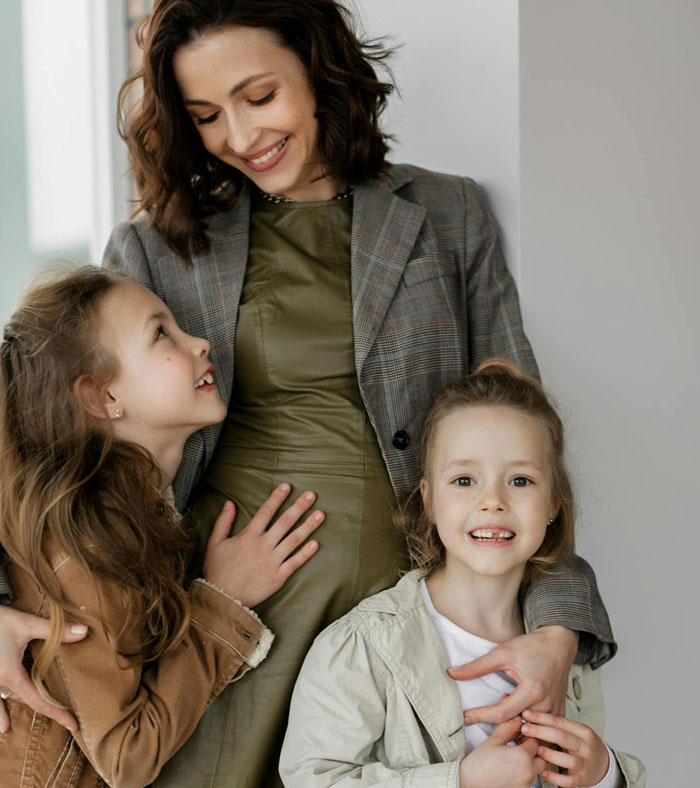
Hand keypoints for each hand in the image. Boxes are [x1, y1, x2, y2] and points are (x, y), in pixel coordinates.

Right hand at [0, 606, 86, 732]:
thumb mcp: (26, 624)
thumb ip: (55, 631)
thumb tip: (84, 632)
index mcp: (10, 675)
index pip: (38, 700)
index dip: (57, 712)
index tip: (73, 724)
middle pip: (22, 701)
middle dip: (43, 710)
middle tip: (64, 721)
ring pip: (2, 700)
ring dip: (9, 711)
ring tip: (11, 728)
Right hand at [203, 484, 323, 607]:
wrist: (222, 599)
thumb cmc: (217, 571)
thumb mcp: (215, 543)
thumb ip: (223, 521)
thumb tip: (229, 502)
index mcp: (249, 536)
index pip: (266, 511)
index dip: (277, 498)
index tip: (288, 486)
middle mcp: (263, 546)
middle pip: (285, 522)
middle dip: (299, 507)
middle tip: (311, 495)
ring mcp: (272, 561)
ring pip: (294, 540)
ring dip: (308, 526)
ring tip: (320, 514)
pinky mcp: (278, 577)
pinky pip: (295, 562)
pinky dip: (306, 553)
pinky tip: (316, 543)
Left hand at [449, 625, 577, 724]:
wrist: (559, 644)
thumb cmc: (533, 646)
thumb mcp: (503, 653)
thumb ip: (478, 667)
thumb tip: (453, 673)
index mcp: (532, 690)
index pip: (502, 713)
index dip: (481, 716)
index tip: (466, 717)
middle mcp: (546, 705)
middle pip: (516, 727)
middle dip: (498, 727)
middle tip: (481, 719)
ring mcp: (555, 711)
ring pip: (530, 731)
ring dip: (514, 728)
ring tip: (500, 714)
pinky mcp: (559, 712)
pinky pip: (542, 729)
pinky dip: (528, 727)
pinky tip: (517, 717)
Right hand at [459, 717, 544, 787]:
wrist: (468, 785)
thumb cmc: (478, 765)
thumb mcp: (493, 741)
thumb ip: (507, 728)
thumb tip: (516, 719)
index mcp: (522, 756)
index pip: (535, 741)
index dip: (528, 735)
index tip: (521, 734)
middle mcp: (528, 772)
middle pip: (541, 758)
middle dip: (534, 750)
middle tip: (520, 745)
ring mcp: (526, 784)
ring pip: (536, 770)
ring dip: (530, 762)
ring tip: (515, 757)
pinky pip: (529, 780)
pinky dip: (524, 773)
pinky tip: (511, 769)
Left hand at [520, 708, 609, 786]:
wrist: (604, 765)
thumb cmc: (583, 746)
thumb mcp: (576, 732)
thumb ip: (558, 727)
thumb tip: (532, 718)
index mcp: (583, 731)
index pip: (559, 721)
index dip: (541, 717)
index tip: (526, 714)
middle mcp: (586, 746)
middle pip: (562, 737)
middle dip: (541, 732)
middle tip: (525, 729)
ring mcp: (585, 764)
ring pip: (568, 759)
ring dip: (551, 755)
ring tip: (537, 750)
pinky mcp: (583, 779)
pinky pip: (569, 780)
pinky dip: (556, 777)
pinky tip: (544, 772)